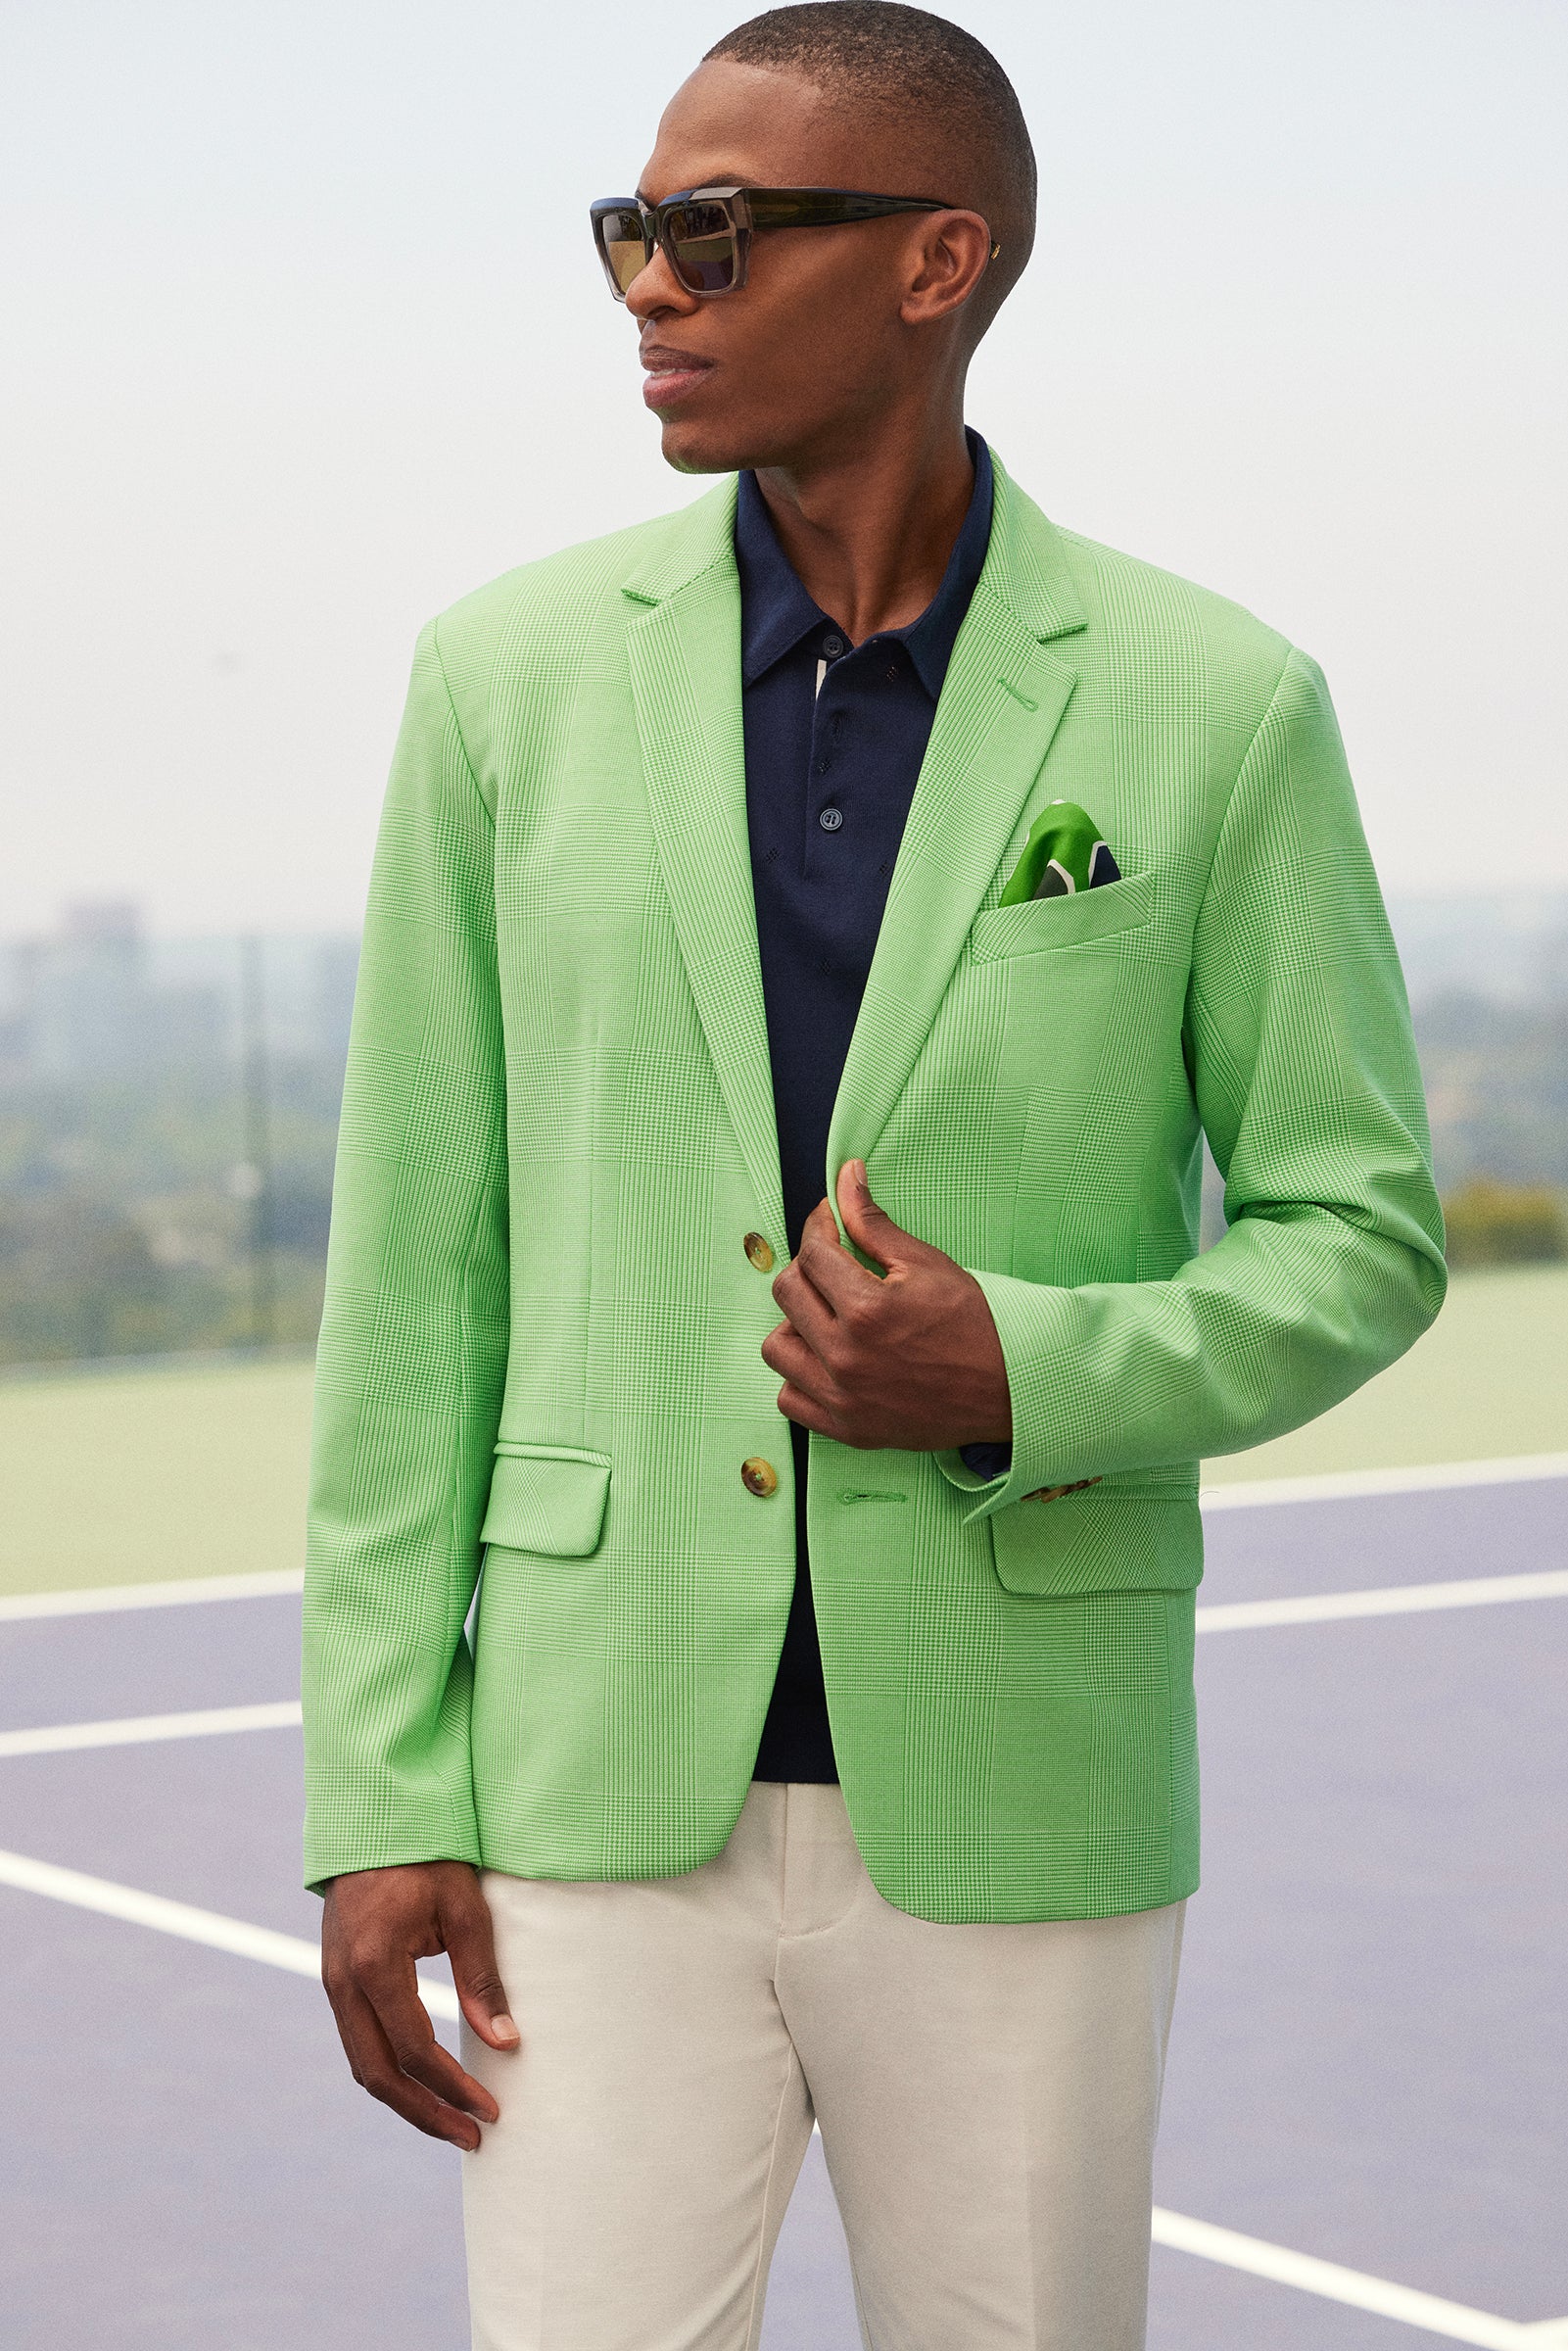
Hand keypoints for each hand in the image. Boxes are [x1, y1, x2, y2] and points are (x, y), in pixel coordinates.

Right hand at [321, 1859, 517, 2149]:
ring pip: (364, 2065)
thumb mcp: (465, 1908)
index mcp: (374, 1964)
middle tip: (474, 2138)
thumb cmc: (428, 1855)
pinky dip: (391, 2072)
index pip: (415, 2049)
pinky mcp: (336, 1979)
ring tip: (453, 2124)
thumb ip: (481, 1977)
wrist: (374, 1817)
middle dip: (427, 2113)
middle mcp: (343, 1982)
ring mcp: (332, 1983)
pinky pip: (360, 2042)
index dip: (453, 2087)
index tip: (491, 2108)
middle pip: (379, 2075)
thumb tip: (506, 2043)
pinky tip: (424, 2085)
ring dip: (407, 2101)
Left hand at [762, 1160, 1011, 1451]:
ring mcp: (842, 1397)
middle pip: (786, 1293)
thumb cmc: (974, 1325)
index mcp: (867, 1308)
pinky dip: (800, 1376)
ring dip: (795, 1323)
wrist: (1009, 1391)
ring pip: (777, 1347)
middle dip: (806, 1268)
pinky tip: (827, 1359)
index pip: (812, 1253)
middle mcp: (846, 1356)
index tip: (831, 1223)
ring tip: (828, 1316)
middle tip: (834, 1265)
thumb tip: (846, 1177)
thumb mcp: (927, 1263)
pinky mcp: (846, 1428)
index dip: (820, 1227)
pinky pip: (790, 1398)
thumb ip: (874, 1222)